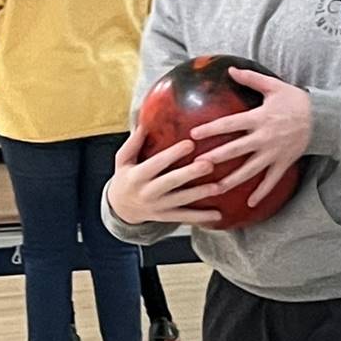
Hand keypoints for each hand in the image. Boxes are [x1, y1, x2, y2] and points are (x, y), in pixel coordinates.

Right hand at [106, 132, 223, 228]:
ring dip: (200, 194)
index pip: (157, 163)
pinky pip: (185, 218)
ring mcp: (158, 207)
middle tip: (209, 165)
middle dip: (190, 174)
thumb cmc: (125, 178)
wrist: (121, 209)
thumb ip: (133, 143)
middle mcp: (148, 192)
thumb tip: (144, 122)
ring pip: (181, 201)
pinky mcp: (166, 217)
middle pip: (171, 182)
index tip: (190, 143)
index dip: (173, 154)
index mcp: (137, 176)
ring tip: (219, 187)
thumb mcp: (122, 160)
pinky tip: (218, 215)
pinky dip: (201, 217)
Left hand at [195, 68, 310, 206]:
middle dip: (216, 158)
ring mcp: (274, 153)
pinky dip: (261, 192)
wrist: (321, 118)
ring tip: (216, 189)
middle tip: (198, 165)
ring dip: (232, 180)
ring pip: (250, 169)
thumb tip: (230, 69)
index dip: (211, 129)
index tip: (194, 134)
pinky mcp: (284, 162)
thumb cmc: (295, 100)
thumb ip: (251, 78)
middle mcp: (264, 138)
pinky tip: (250, 203)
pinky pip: (271, 180)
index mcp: (258, 118)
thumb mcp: (273, 86)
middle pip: (236, 150)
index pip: (230, 124)